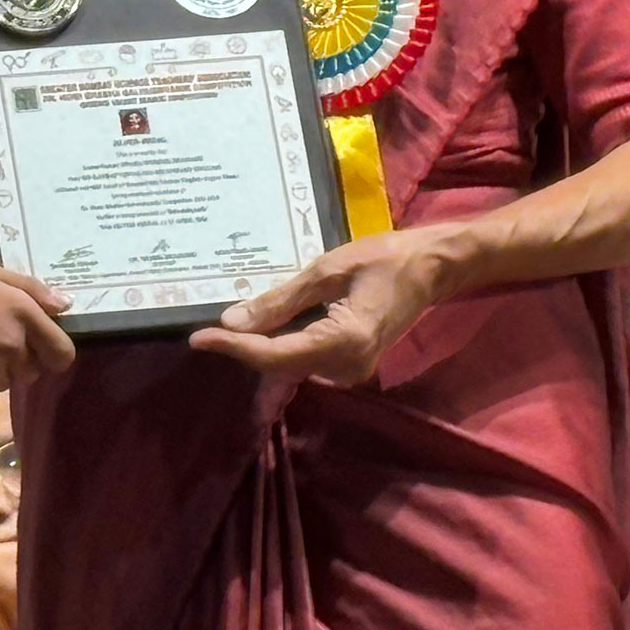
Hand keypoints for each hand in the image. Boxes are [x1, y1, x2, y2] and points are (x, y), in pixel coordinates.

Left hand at [189, 229, 453, 386]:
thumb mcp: (327, 270)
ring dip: (259, 346)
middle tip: (203, 330)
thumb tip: (232, 322)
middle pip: (278, 364)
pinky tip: (263, 324)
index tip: (197, 338)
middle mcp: (346, 367)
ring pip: (289, 364)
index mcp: (344, 342)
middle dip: (242, 348)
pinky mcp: (349, 365)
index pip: (275, 355)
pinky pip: (304, 359)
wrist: (432, 268)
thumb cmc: (385, 258)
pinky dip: (280, 343)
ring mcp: (350, 371)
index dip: (235, 348)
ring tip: (224, 327)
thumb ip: (281, 300)